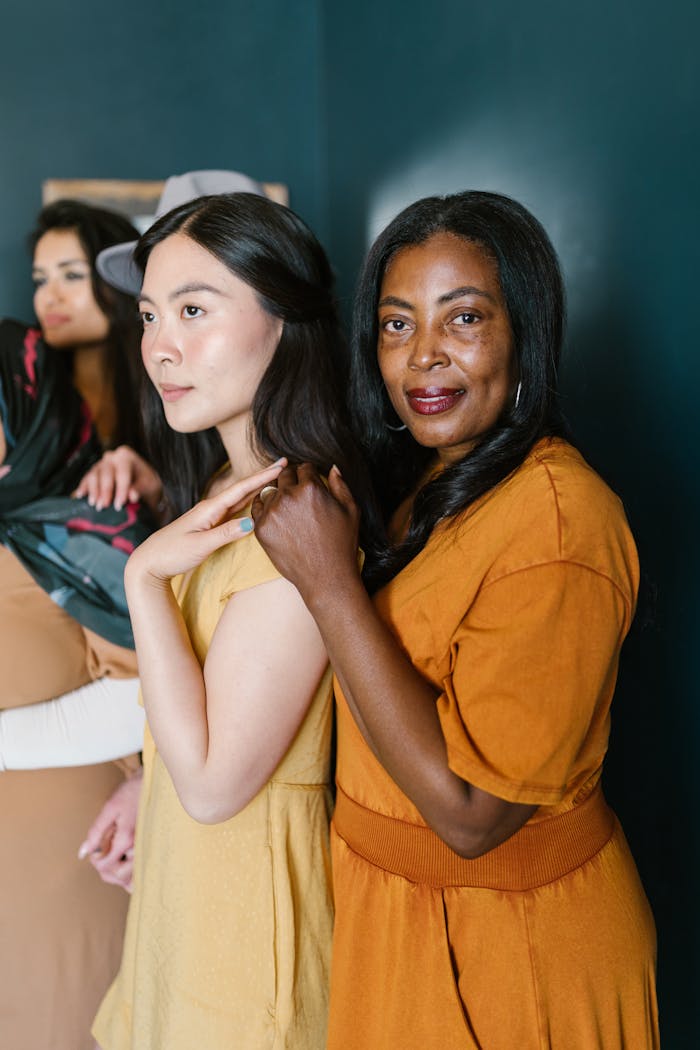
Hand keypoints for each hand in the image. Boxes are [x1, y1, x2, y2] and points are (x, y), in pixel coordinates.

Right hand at [73, 445, 162, 511]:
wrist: (142, 482)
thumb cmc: (146, 482)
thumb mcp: (148, 485)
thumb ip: (140, 489)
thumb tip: (132, 496)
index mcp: (126, 456)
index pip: (122, 473)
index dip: (120, 489)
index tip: (119, 504)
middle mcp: (111, 457)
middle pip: (106, 474)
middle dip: (105, 491)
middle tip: (104, 506)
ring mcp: (101, 463)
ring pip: (93, 475)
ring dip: (93, 491)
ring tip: (94, 504)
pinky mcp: (93, 472)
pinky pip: (86, 479)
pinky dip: (83, 488)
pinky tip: (80, 496)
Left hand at [78, 770, 142, 892]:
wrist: (152, 782)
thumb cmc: (131, 792)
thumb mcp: (109, 809)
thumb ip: (96, 832)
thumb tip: (84, 853)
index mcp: (126, 839)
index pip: (106, 866)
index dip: (96, 862)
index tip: (94, 852)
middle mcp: (139, 848)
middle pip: (120, 876)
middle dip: (107, 870)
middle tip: (101, 857)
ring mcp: (147, 848)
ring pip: (133, 878)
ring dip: (119, 875)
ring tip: (112, 864)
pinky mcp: (152, 847)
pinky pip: (143, 871)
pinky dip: (133, 875)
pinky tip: (127, 869)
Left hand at [125, 459, 286, 587]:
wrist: (149, 562)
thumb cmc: (171, 553)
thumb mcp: (200, 545)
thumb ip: (226, 534)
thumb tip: (252, 521)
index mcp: (209, 508)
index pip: (241, 488)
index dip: (262, 476)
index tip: (281, 464)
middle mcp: (211, 508)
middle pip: (242, 488)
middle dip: (264, 476)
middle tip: (285, 464)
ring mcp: (210, 516)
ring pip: (239, 497)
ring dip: (258, 487)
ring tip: (276, 478)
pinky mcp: (209, 525)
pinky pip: (234, 509)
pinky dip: (248, 501)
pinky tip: (255, 500)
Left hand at [251, 463, 360, 604]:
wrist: (325, 576)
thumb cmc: (341, 543)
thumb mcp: (350, 509)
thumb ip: (340, 484)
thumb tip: (332, 467)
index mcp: (310, 488)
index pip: (304, 467)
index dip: (308, 473)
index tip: (309, 480)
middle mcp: (288, 496)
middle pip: (284, 475)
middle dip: (291, 480)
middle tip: (298, 491)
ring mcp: (272, 512)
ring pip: (269, 490)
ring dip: (277, 492)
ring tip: (287, 504)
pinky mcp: (261, 528)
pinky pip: (257, 507)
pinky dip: (264, 506)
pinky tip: (275, 513)